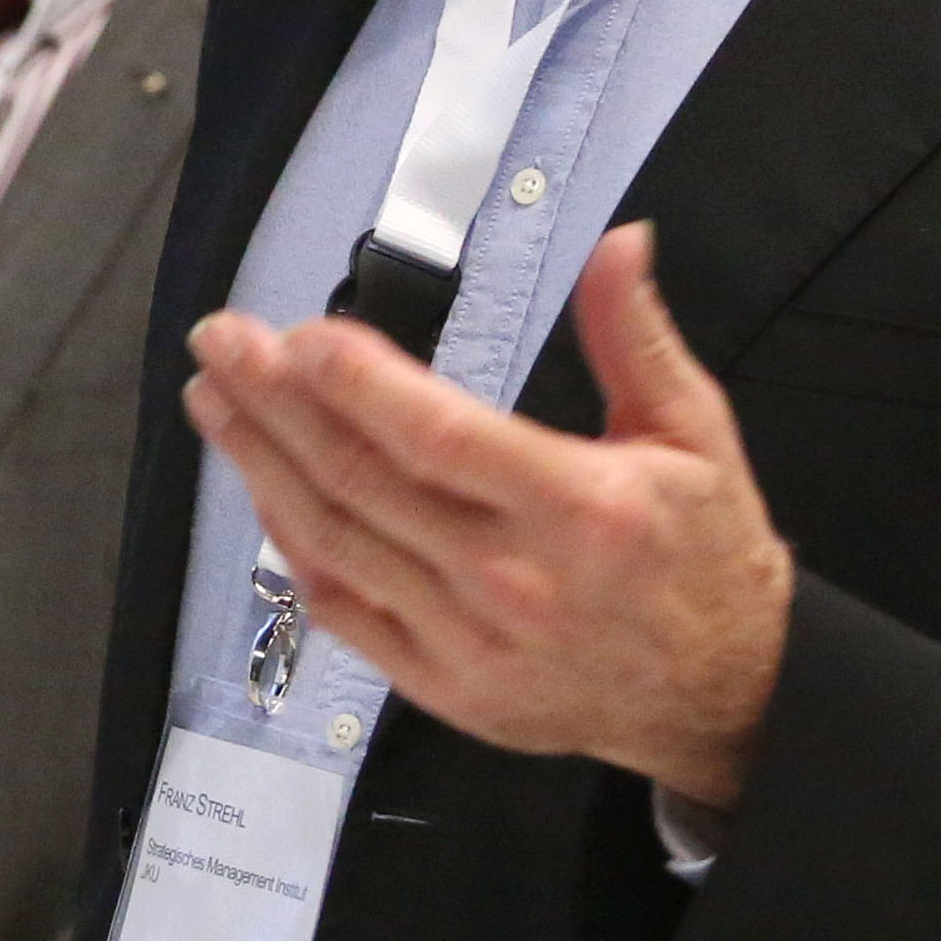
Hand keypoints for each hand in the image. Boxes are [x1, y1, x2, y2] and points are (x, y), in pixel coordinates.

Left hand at [184, 221, 791, 804]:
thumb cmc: (705, 557)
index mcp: (580, 508)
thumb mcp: (695, 434)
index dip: (357, 383)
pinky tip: (260, 491)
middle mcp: (515, 580)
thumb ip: (638, 337)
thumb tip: (618, 243)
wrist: (725, 697)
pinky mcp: (445, 686)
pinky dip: (294, 550)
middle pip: (365, 481)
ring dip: (263, 467)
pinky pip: (346, 612)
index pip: (438, 437)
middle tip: (222, 342)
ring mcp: (470, 642)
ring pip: (339, 543)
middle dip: (278, 404)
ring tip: (215, 401)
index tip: (298, 334)